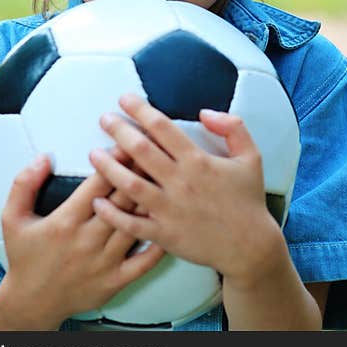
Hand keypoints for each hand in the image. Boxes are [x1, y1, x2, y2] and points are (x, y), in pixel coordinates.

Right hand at [0, 148, 164, 328]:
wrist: (31, 303)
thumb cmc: (25, 258)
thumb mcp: (12, 218)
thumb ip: (24, 184)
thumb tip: (45, 157)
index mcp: (66, 221)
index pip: (99, 183)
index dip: (116, 159)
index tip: (128, 142)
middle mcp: (89, 240)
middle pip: (123, 199)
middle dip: (140, 172)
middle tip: (155, 152)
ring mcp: (105, 261)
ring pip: (137, 224)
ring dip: (153, 200)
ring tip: (167, 180)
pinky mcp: (117, 280)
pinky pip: (146, 259)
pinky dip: (160, 240)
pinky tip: (169, 222)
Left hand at [89, 93, 280, 283]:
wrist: (249, 246)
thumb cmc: (248, 200)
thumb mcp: (251, 156)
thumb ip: (233, 127)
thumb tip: (205, 112)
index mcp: (198, 161)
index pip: (163, 128)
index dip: (140, 110)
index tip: (125, 100)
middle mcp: (180, 182)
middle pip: (140, 150)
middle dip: (118, 130)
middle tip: (104, 119)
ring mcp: (169, 210)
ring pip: (129, 184)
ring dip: (108, 167)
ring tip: (94, 154)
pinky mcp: (163, 234)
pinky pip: (130, 223)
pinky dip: (111, 212)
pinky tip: (98, 201)